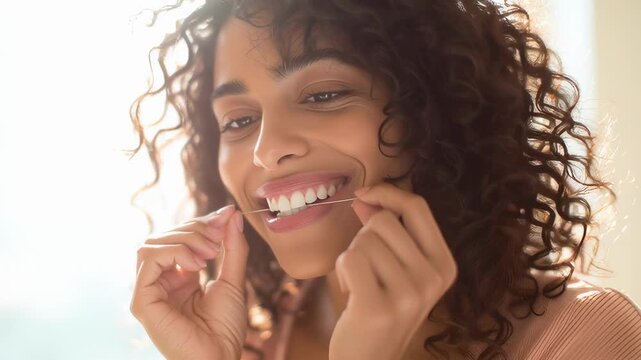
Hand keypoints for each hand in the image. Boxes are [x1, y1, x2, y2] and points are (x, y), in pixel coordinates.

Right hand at [130, 205, 248, 359]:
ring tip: (208, 255)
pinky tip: (195, 265)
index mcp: (178, 277)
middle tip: (218, 239)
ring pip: (152, 244)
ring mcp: (149, 291)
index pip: (180, 238)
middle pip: (165, 236)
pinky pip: (148, 260)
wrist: (220, 357)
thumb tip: (231, 214)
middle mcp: (160, 282)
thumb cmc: (226, 328)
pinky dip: (173, 253)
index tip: (227, 215)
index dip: (202, 223)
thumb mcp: (233, 279)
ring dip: (184, 240)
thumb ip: (232, 247)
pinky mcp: (142, 301)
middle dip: (196, 230)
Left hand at [329, 183, 457, 359]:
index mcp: (444, 264)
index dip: (388, 193)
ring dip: (352, 258)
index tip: (364, 195)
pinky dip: (341, 270)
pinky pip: (350, 259)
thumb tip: (365, 198)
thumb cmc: (381, 307)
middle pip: (384, 222)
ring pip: (364, 241)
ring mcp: (408, 295)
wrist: (370, 359)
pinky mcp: (378, 308)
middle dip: (364, 238)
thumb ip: (386, 231)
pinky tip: (351, 292)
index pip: (418, 207)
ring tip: (361, 285)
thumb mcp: (396, 268)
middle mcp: (432, 279)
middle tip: (367, 269)